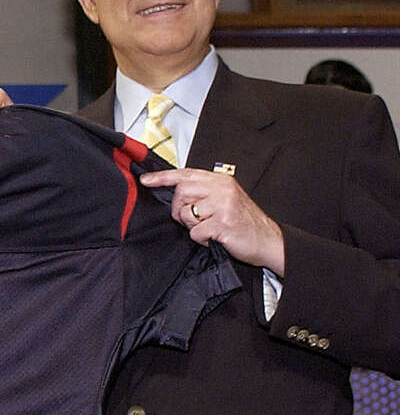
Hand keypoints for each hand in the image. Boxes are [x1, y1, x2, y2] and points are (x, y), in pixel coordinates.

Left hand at [140, 168, 284, 274]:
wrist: (269, 241)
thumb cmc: (244, 222)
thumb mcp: (226, 199)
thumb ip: (204, 191)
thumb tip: (176, 192)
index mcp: (221, 181)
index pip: (186, 174)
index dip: (162, 177)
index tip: (146, 180)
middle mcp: (222, 189)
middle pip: (181, 193)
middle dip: (180, 209)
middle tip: (194, 219)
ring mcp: (223, 205)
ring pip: (186, 213)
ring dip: (192, 226)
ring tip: (210, 228)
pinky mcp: (223, 223)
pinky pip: (195, 232)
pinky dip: (201, 239)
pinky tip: (216, 237)